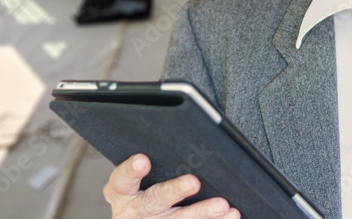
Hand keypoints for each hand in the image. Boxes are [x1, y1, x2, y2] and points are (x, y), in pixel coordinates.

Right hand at [103, 153, 240, 218]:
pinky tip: (230, 215)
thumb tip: (180, 139)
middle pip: (155, 200)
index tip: (143, 160)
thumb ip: (147, 164)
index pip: (122, 179)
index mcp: (121, 193)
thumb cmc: (136, 194)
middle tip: (194, 181)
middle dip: (175, 191)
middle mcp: (135, 211)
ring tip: (222, 205)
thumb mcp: (131, 183)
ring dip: (202, 212)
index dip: (132, 170)